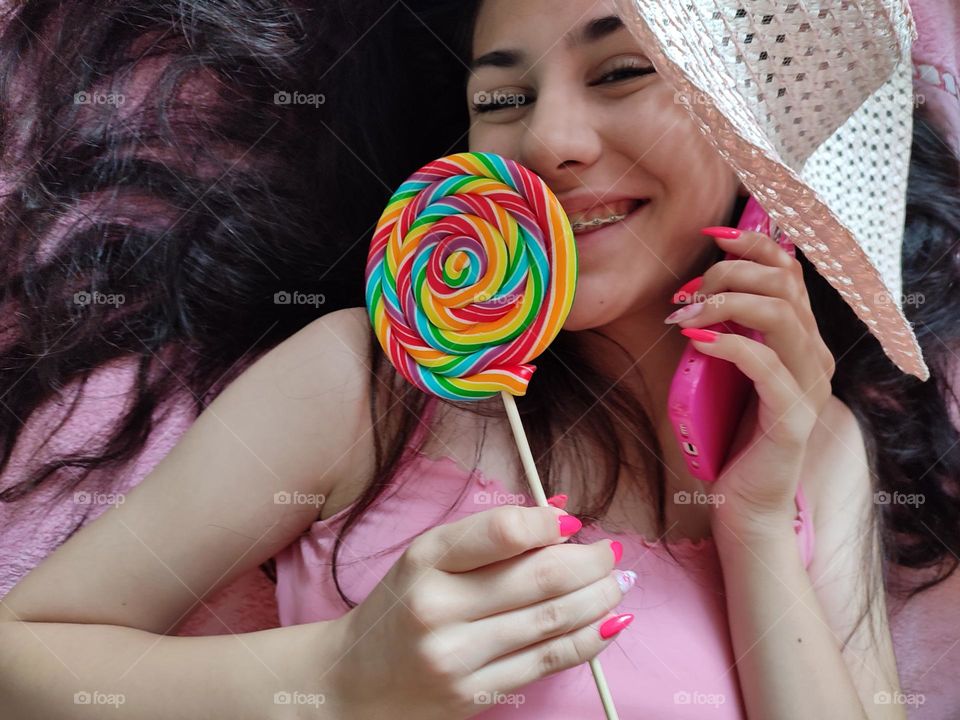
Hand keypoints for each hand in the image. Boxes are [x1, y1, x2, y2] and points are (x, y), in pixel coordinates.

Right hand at [323, 505, 632, 719]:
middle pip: (540, 578)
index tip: (573, 523)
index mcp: (425, 561)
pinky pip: (547, 662)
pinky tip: (607, 623)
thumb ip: (489, 536)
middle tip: (610, 553)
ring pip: (552, 620)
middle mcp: (439, 608)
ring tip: (617, 584)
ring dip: (598, 599)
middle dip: (589, 562)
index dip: (549, 524)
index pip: (500, 532)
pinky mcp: (474, 693)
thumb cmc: (402, 607)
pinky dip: (587, 640)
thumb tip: (563, 515)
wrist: (352, 682)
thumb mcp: (428, 558)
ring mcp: (457, 657)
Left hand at [665, 227, 834, 532]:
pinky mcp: (792, 416)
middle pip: (784, 283)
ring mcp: (808, 385)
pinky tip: (697, 341)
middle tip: (685, 295)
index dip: (754, 243)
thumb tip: (699, 289)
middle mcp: (813, 355)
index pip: (790, 270)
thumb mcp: (726, 369)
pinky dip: (729, 343)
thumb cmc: (730, 433)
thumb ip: (728, 330)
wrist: (744, 500)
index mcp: (801, 338)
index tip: (712, 235)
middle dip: (728, 274)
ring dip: (725, 303)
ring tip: (684, 316)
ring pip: (781, 315)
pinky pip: (765, 364)